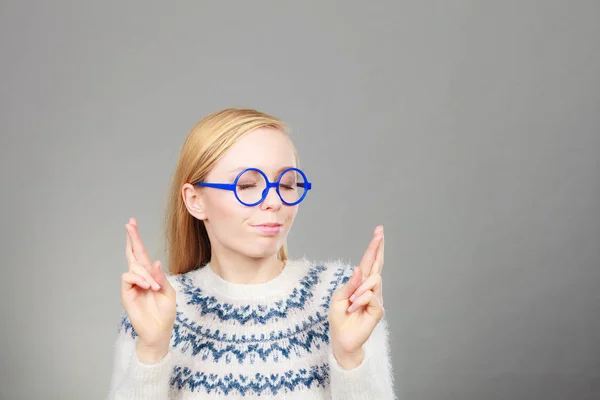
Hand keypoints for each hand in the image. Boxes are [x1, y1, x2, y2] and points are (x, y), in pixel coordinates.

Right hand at [121, 217, 175, 362]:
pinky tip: (147, 286)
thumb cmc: (165, 313)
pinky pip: (128, 277)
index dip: (136, 239)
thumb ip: (160, 277)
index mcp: (150, 275)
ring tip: (154, 287)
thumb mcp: (168, 292)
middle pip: (132, 253)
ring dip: (145, 274)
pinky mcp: (126, 293)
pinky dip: (139, 279)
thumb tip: (153, 262)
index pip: (141, 253)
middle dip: (132, 238)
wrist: (159, 331)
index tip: (132, 223)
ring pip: (133, 267)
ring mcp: (131, 285)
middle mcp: (139, 277)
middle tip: (129, 223)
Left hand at [328, 226, 384, 368]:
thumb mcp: (338, 298)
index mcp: (359, 283)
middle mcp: (370, 288)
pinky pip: (370, 296)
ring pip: (373, 281)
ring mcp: (376, 298)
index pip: (368, 262)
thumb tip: (360, 269)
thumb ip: (350, 284)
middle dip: (377, 247)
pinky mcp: (378, 309)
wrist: (342, 339)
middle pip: (377, 264)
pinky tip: (354, 310)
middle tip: (380, 232)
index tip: (379, 231)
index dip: (374, 247)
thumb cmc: (339, 318)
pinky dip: (358, 302)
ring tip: (351, 303)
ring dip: (359, 290)